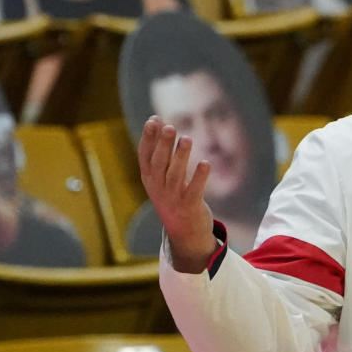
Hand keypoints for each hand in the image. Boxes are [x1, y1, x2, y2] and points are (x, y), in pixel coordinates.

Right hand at [138, 115, 216, 272]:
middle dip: (163, 144)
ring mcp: (173, 198)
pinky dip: (200, 177)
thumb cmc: (173, 196)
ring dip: (181, 157)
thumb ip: (161, 150)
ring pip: (176, 175)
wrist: (184, 232)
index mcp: (149, 178)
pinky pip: (195, 190)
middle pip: (159, 163)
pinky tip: (206, 163)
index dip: (148, 137)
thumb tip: (159, 120)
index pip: (145, 155)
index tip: (154, 119)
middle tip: (170, 126)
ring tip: (187, 138)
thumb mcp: (161, 175)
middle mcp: (158, 187)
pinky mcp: (190, 206)